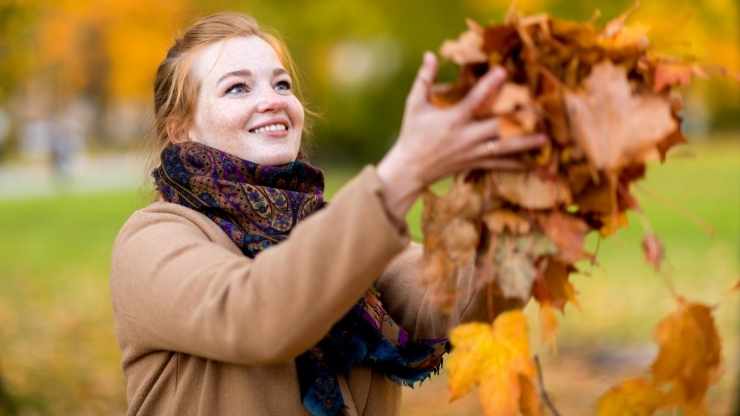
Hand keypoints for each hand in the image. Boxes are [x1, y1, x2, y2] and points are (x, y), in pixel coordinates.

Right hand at [377, 51, 545, 223]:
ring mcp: (473, 152)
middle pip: (498, 127)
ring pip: (504, 148)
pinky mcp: (475, 163)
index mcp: (454, 120)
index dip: (489, 85)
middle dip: (519, 120)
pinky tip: (533, 163)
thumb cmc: (412, 134)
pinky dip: (516, 164)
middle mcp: (467, 137)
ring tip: (545, 139)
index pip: (474, 100)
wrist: (411, 169)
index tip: (504, 71)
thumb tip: (429, 54)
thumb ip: (424, 79)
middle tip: (540, 111)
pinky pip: (499, 165)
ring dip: (525, 144)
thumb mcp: (414, 105)